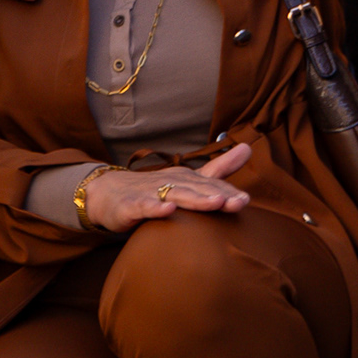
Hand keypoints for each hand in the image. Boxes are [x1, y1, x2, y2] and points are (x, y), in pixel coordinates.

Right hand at [81, 146, 251, 232]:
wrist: (109, 192)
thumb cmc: (154, 188)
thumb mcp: (188, 179)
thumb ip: (219, 168)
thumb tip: (248, 148)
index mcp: (186, 178)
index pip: (211, 186)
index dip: (228, 193)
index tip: (246, 200)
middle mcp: (171, 182)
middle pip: (197, 189)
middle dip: (218, 194)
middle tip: (239, 202)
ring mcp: (151, 193)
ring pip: (176, 195)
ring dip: (196, 199)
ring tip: (216, 202)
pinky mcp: (132, 205)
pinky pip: (145, 206)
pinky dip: (156, 207)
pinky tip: (168, 210)